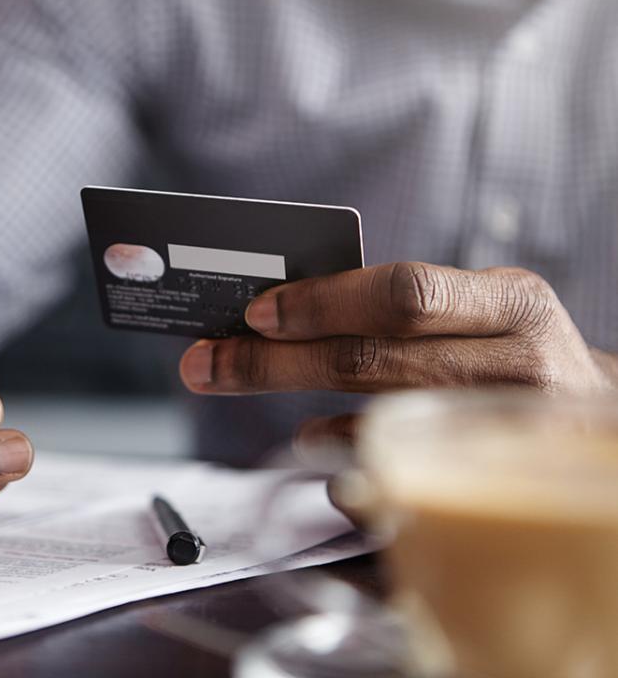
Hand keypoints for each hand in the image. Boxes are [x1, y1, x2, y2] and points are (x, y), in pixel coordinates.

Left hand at [179, 262, 615, 442]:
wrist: (598, 428)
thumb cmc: (514, 361)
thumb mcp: (482, 314)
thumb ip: (406, 311)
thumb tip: (281, 314)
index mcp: (513, 302)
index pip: (405, 293)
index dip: (320, 303)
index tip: (253, 313)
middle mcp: (522, 365)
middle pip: (375, 359)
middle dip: (273, 363)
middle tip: (208, 364)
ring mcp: (512, 436)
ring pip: (380, 425)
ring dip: (296, 414)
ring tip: (241, 387)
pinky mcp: (496, 495)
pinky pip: (398, 483)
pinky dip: (343, 462)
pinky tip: (318, 444)